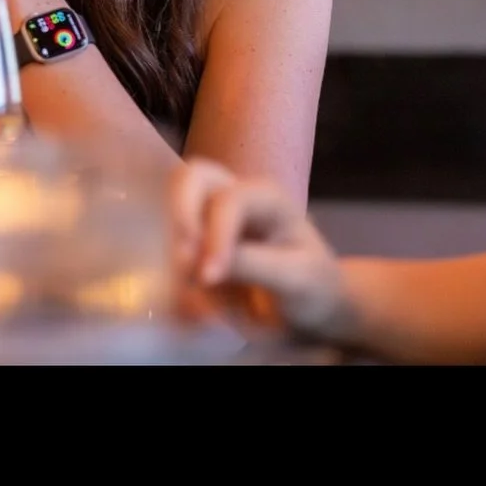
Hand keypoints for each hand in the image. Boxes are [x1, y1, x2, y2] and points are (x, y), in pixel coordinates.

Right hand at [169, 158, 349, 343]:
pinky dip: (172, 273)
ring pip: (172, 207)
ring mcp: (210, 216)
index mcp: (265, 198)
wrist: (311, 308)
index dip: (215, 234)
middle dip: (179, 214)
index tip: (209, 277)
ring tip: (187, 288)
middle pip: (190, 177)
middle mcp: (232, 196)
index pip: (229, 201)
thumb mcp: (297, 279)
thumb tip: (205, 267)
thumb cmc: (313, 286)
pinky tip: (189, 307)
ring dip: (172, 247)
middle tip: (182, 258)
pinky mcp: (196, 242)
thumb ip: (256, 266)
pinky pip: (172, 246)